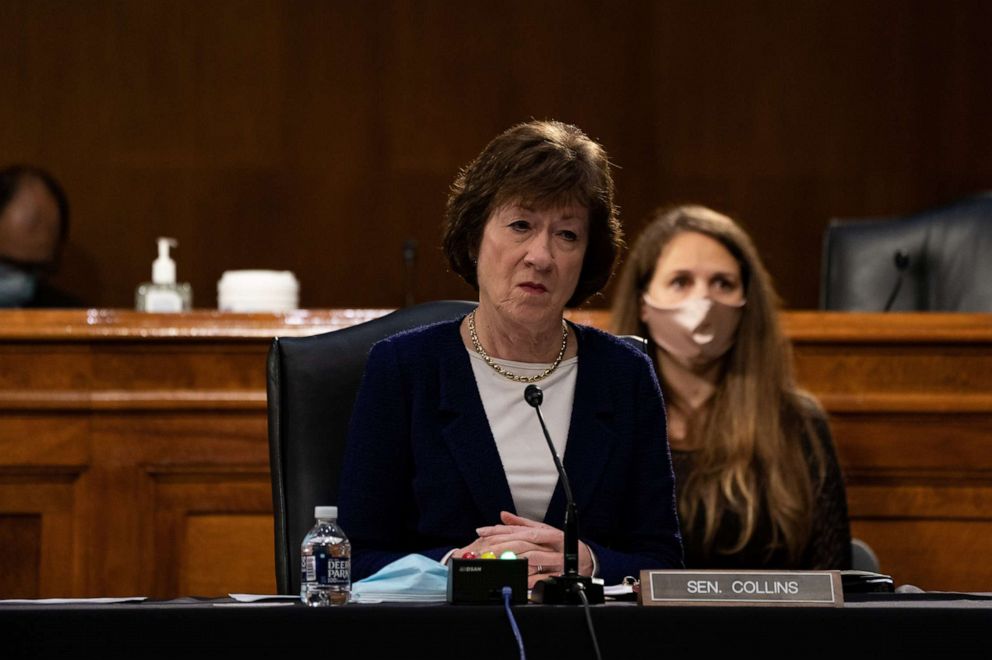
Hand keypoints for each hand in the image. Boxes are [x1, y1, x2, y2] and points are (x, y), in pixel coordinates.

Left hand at [467, 511, 592, 587]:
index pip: (520, 530)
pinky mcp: (559, 575)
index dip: (500, 530)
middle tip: (483, 550)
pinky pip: (542, 578)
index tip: (482, 532)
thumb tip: (503, 515)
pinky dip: (527, 578)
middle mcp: (552, 545)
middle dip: (501, 547)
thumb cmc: (561, 544)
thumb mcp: (544, 530)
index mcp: (548, 532)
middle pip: (524, 544)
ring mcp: (556, 561)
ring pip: (532, 559)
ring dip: (512, 560)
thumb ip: (522, 524)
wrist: (585, 559)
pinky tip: (514, 577)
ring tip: (494, 561)